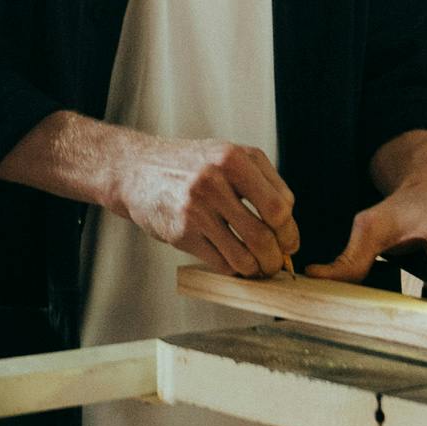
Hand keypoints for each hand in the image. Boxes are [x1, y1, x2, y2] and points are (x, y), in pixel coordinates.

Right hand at [111, 135, 298, 276]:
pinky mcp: (181, 233)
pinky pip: (221, 263)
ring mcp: (195, 208)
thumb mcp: (227, 156)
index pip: (280, 207)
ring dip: (258, 269)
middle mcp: (214, 181)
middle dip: (276, 257)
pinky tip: (234, 263)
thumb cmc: (190, 165)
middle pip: (264, 235)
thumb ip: (262, 181)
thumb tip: (288, 225)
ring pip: (244, 256)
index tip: (289, 242)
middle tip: (277, 263)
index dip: (289, 232)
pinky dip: (234, 269)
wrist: (137, 169)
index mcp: (233, 158)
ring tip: (258, 268)